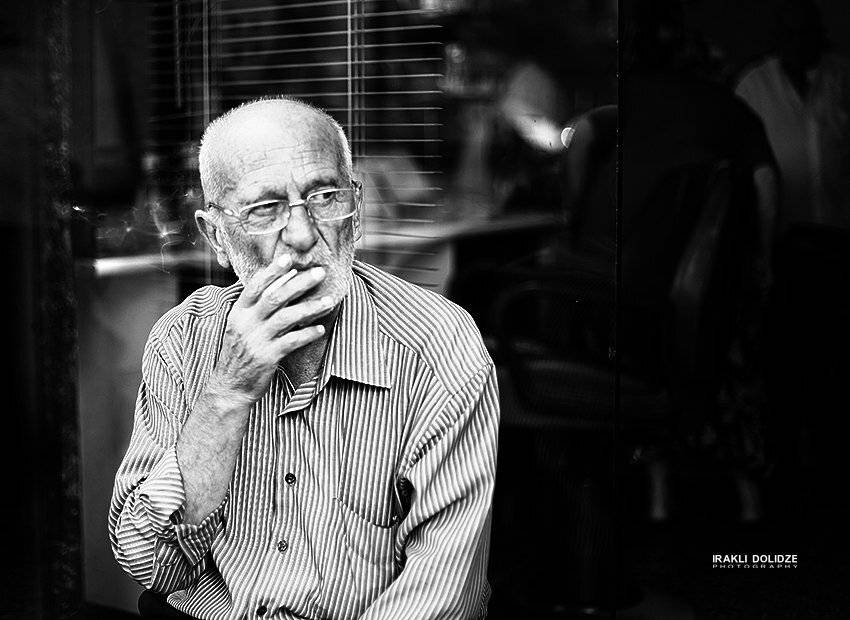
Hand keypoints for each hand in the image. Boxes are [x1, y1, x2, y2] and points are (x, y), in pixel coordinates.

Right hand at [208, 255, 334, 405]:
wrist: (230, 387)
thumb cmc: (240, 354)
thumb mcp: (240, 327)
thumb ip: (256, 308)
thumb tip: (281, 285)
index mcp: (238, 313)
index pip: (255, 286)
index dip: (273, 271)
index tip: (289, 258)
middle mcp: (246, 323)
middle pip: (275, 297)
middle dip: (299, 283)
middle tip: (320, 273)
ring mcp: (257, 340)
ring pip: (286, 317)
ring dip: (310, 307)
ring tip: (329, 301)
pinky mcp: (267, 357)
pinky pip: (291, 342)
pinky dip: (307, 334)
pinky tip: (320, 329)